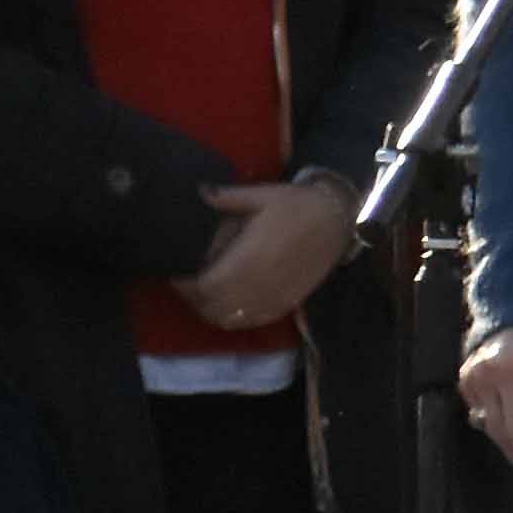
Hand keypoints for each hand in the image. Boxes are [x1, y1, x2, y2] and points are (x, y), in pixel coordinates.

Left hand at [183, 173, 360, 328]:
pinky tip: (227, 300)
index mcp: (248, 260)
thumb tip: (198, 191)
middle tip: (184, 280)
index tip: (176, 270)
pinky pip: (248, 321)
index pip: (204, 286)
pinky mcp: (282, 305)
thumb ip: (227, 197)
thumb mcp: (262, 195)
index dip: (184, 284)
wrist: (336, 221)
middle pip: (211, 307)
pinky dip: (231, 316)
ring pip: (227, 319)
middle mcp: (258, 286)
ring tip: (202, 290)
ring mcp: (271, 299)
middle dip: (192, 296)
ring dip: (209, 309)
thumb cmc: (297, 206)